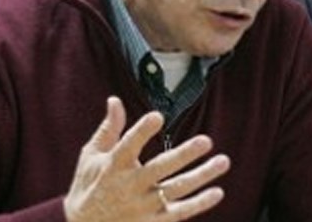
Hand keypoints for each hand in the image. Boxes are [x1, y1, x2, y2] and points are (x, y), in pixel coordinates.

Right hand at [63, 96, 230, 221]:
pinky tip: (216, 191)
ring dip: (202, 176)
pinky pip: (179, 213)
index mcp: (113, 165)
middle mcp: (129, 185)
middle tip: (206, 141)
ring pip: (176, 189)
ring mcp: (142, 206)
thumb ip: (109, 129)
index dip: (142, 130)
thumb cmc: (88, 186)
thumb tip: (115, 100)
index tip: (158, 116)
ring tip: (223, 161)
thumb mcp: (91, 155)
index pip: (128, 145)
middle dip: (185, 154)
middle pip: (160, 168)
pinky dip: (199, 203)